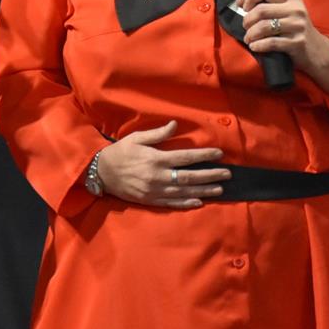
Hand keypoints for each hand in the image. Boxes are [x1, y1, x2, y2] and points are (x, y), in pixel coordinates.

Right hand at [96, 121, 228, 207]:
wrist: (101, 173)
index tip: (219, 154)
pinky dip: (187, 203)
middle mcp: (158, 176)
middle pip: (190, 176)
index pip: (185, 157)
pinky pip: (173, 203)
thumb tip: (175, 125)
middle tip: (227, 174)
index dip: (204, 155)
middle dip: (210, 175)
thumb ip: (157, 134)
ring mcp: (155, 190)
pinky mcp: (151, 200)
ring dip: (204, 190)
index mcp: (156, 159)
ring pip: (185, 192)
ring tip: (220, 189)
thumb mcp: (136, 138)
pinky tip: (199, 202)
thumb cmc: (120, 152)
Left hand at [238, 0, 328, 100]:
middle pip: (261, 10)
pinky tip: (254, 46)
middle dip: (247, 20)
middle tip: (246, 27)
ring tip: (249, 39)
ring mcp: (298, 26)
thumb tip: (239, 0)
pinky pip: (271, 42)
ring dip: (250, 34)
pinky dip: (258, 45)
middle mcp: (296, 9)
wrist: (317, 50)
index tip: (245, 8)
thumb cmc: (295, 28)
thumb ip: (263, 4)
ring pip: (263, 27)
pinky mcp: (297, 42)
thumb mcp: (284, 12)